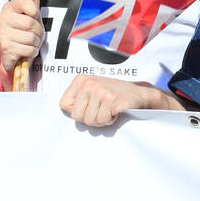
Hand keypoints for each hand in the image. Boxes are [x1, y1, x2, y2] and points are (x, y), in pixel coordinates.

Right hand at [0, 0, 43, 73]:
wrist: (13, 55)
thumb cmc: (23, 33)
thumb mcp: (31, 16)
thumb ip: (33, 2)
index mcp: (9, 7)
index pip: (24, 0)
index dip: (35, 11)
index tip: (33, 16)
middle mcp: (3, 18)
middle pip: (30, 23)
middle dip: (38, 31)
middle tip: (34, 34)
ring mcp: (2, 33)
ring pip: (31, 37)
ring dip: (36, 43)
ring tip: (29, 43)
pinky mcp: (6, 48)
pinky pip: (29, 49)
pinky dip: (32, 52)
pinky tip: (26, 51)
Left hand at [59, 75, 173, 126]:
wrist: (140, 94)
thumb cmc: (114, 96)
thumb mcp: (92, 92)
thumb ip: (77, 100)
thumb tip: (59, 116)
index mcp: (80, 80)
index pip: (64, 106)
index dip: (77, 112)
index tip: (90, 107)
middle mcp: (89, 83)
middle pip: (77, 116)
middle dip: (90, 118)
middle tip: (102, 109)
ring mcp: (100, 90)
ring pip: (90, 120)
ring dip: (102, 119)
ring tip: (110, 109)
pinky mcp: (111, 99)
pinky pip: (103, 120)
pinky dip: (111, 120)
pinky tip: (117, 110)